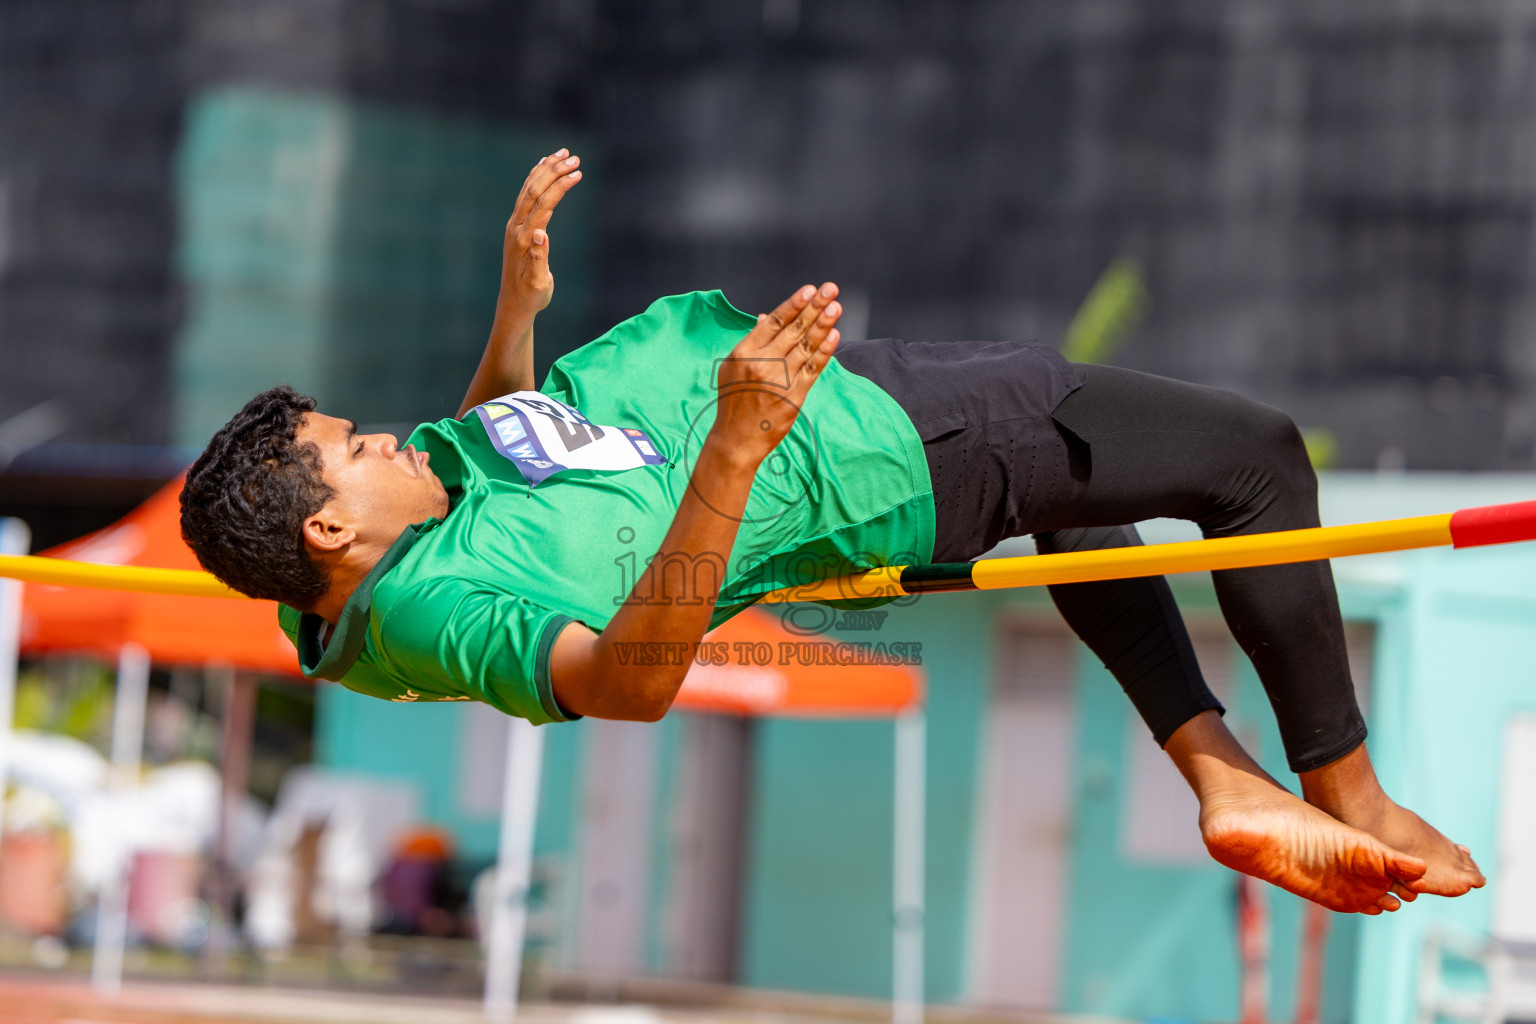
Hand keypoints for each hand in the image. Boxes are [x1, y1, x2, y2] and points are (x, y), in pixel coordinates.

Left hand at [498, 148, 582, 317]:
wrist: (514, 304)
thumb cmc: (532, 297)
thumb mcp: (539, 284)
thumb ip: (540, 259)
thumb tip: (541, 233)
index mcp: (525, 240)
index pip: (543, 205)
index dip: (560, 187)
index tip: (578, 173)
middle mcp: (516, 227)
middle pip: (534, 191)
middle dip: (554, 171)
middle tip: (575, 157)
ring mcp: (514, 225)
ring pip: (529, 189)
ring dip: (545, 169)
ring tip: (564, 153)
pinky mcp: (516, 226)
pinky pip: (525, 195)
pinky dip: (535, 178)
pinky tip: (544, 166)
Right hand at [710, 282, 841, 466]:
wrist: (736, 439)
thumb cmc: (735, 400)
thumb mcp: (733, 367)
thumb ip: (753, 341)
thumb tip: (769, 315)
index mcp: (744, 352)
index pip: (774, 322)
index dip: (794, 304)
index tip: (810, 289)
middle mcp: (761, 363)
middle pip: (793, 330)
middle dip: (814, 307)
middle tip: (830, 289)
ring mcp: (778, 380)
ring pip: (805, 346)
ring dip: (823, 324)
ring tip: (836, 307)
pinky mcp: (793, 396)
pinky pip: (812, 369)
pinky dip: (824, 351)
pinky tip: (834, 335)